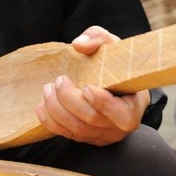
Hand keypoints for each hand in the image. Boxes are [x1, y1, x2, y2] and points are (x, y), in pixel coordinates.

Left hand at [34, 26, 151, 145]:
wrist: (112, 80)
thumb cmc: (115, 63)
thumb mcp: (111, 45)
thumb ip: (97, 38)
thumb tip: (79, 45)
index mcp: (133, 106)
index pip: (122, 115)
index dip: (102, 103)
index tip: (86, 86)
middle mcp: (119, 126)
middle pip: (92, 120)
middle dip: (69, 99)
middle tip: (60, 80)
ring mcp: (103, 134)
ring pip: (77, 129)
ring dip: (56, 108)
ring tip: (48, 88)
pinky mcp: (87, 137)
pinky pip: (66, 135)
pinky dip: (50, 122)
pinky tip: (41, 107)